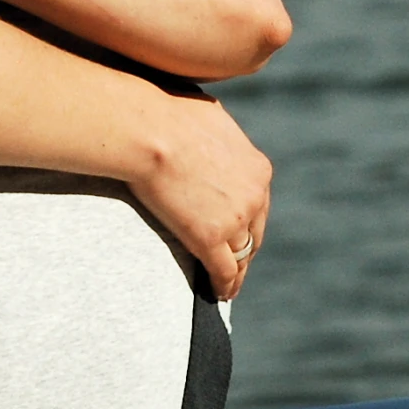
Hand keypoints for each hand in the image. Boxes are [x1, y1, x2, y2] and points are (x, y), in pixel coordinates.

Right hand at [127, 89, 272, 300]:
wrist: (150, 131)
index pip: (258, 204)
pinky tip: (220, 293)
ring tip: (228, 285)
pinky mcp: (210, 238)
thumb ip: (218, 135)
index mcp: (257, 168)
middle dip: (246, 249)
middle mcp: (254, 196)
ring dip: (237, 272)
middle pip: (254, 233)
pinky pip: (223, 271)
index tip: (240, 230)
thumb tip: (208, 129)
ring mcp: (235, 219)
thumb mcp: (210, 117)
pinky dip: (224, 285)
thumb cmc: (168, 114)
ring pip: (241, 255)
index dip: (249, 221)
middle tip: (237, 263)